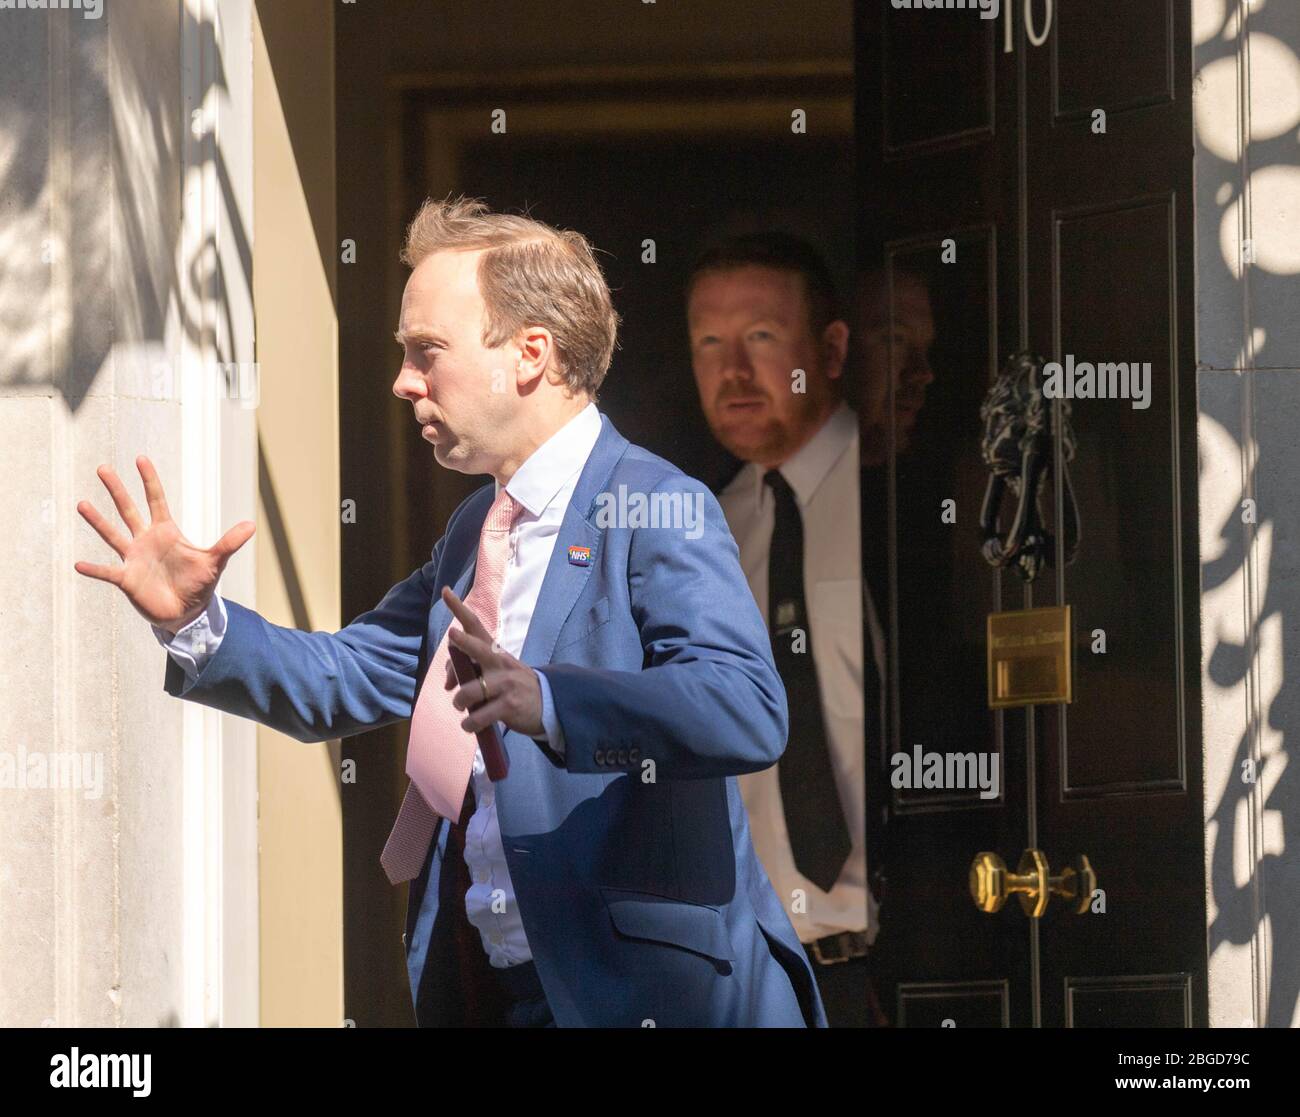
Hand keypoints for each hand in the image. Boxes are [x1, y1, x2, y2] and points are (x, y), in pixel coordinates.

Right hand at [74, 456, 254, 633]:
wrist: (187, 613)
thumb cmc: (199, 584)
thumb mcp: (215, 562)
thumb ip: (229, 543)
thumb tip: (252, 525)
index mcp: (166, 532)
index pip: (156, 500)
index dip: (150, 480)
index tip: (141, 458)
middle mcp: (146, 541)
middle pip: (129, 510)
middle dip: (117, 490)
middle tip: (103, 468)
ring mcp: (134, 559)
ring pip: (113, 535)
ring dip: (98, 521)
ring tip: (82, 504)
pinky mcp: (127, 579)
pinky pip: (107, 572)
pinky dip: (95, 569)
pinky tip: (79, 564)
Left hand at [440, 586, 543, 737]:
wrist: (548, 704)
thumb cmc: (512, 686)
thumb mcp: (495, 674)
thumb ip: (469, 673)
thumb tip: (448, 684)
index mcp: (494, 652)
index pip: (475, 626)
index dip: (459, 609)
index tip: (445, 592)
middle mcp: (499, 663)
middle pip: (479, 649)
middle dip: (464, 642)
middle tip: (452, 634)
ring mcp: (505, 684)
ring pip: (470, 692)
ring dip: (460, 703)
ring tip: (463, 708)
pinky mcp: (508, 706)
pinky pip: (479, 717)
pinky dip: (470, 724)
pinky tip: (471, 725)